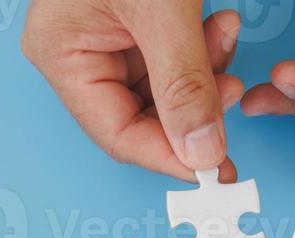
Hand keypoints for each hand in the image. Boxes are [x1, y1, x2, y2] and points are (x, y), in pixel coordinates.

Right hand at [22, 0, 243, 180]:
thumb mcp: (163, 8)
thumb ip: (183, 83)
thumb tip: (200, 150)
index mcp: (61, 53)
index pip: (115, 132)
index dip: (167, 156)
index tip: (214, 165)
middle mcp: (75, 50)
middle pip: (139, 114)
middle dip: (192, 106)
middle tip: (233, 98)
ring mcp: (102, 35)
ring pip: (161, 87)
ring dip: (203, 73)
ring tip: (226, 37)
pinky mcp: (132, 19)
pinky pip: (169, 56)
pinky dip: (201, 48)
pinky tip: (219, 23)